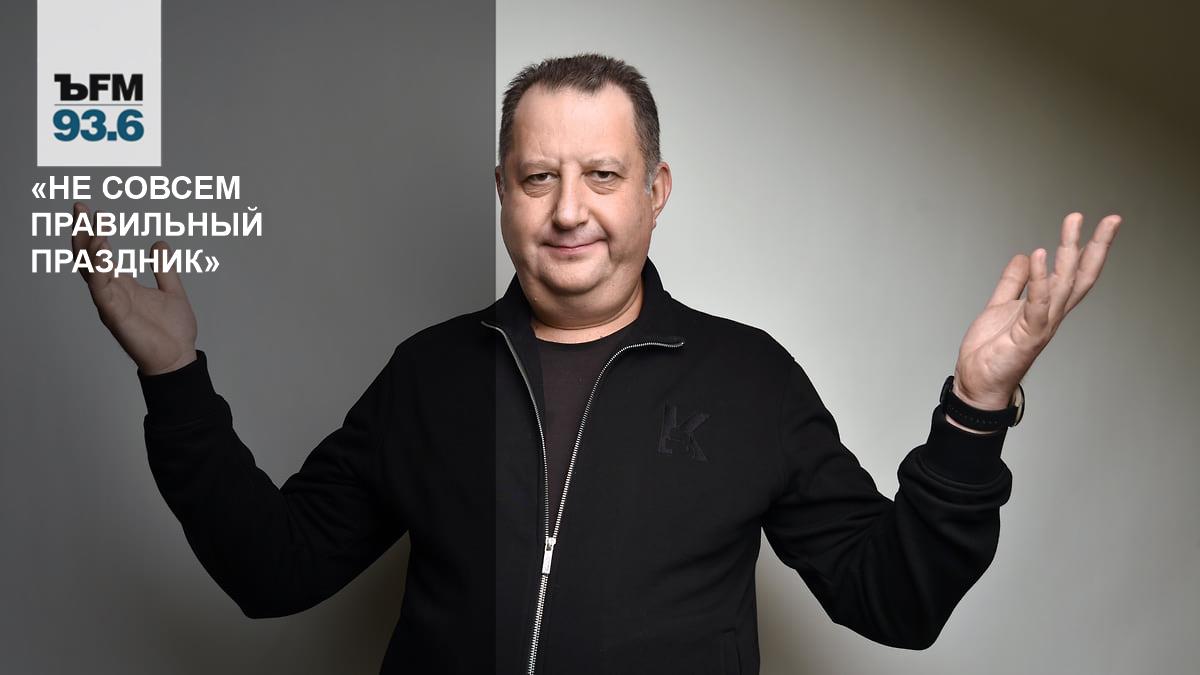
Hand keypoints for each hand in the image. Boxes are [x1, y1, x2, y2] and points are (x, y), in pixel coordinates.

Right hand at [69, 201, 198, 374]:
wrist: (178, 358)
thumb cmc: (172, 331)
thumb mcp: (172, 291)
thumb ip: (164, 269)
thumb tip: (159, 244)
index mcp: (122, 285)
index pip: (99, 254)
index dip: (94, 232)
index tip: (92, 209)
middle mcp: (112, 293)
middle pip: (88, 259)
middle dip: (82, 233)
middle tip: (80, 207)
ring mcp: (111, 304)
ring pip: (92, 273)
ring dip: (91, 250)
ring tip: (95, 229)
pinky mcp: (116, 317)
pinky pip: (103, 292)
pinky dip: (100, 273)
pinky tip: (101, 254)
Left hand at [953, 212, 1120, 410]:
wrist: (977, 384)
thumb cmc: (991, 352)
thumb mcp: (999, 306)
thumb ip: (1013, 282)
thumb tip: (1025, 256)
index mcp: (1046, 307)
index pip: (1074, 274)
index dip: (1090, 250)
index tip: (1103, 224)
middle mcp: (1050, 315)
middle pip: (1080, 276)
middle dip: (1096, 246)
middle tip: (1111, 219)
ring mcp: (1042, 325)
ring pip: (1063, 284)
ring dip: (1069, 252)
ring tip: (1074, 223)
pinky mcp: (1028, 335)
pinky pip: (1036, 303)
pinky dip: (1039, 279)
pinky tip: (1039, 255)